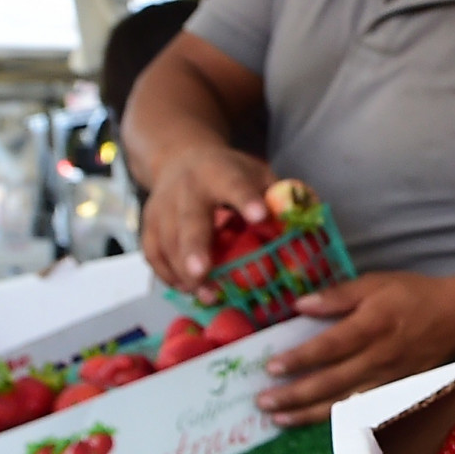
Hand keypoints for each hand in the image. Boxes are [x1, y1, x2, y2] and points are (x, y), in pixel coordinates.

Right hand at [140, 144, 272, 294]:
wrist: (180, 157)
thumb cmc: (229, 174)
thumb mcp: (256, 173)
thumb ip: (277, 195)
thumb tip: (306, 219)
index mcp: (218, 171)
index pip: (233, 184)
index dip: (246, 200)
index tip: (260, 216)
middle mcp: (185, 188)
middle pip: (188, 219)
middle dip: (195, 247)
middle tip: (203, 273)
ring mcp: (162, 207)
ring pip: (166, 241)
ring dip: (183, 271)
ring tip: (204, 295)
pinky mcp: (148, 225)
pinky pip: (153, 253)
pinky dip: (167, 274)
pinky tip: (186, 289)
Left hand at [258, 272, 454, 425]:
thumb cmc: (412, 295)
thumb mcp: (375, 283)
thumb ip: (338, 295)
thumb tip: (300, 305)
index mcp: (372, 326)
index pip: (330, 346)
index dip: (300, 359)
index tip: (271, 367)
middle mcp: (379, 357)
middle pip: (332, 381)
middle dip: (295, 394)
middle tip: (264, 402)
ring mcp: (388, 379)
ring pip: (345, 401)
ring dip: (309, 413)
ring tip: (279, 419)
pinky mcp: (395, 392)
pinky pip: (361, 408)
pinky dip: (336, 418)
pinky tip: (313, 421)